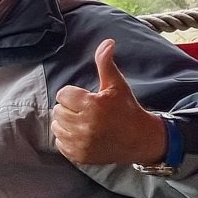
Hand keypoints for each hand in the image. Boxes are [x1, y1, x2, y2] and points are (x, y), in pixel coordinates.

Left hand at [52, 39, 167, 165]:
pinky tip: (82, 135)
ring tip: (84, 122)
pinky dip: (67, 138)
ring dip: (66, 123)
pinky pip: (60, 143)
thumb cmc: (126, 109)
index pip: (63, 94)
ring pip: (57, 126)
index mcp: (92, 105)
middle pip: (58, 110)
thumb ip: (106, 63)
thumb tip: (107, 41)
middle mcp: (85, 125)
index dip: (74, 95)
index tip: (88, 99)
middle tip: (87, 111)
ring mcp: (81, 143)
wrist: (141, 140)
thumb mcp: (117, 84)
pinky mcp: (79, 156)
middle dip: (70, 108)